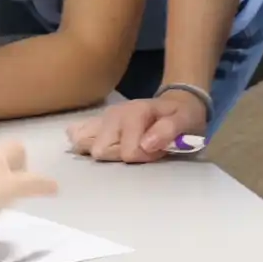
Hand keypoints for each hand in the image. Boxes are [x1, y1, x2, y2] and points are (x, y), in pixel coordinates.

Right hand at [66, 91, 208, 164]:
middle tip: (141, 150)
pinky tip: (100, 146)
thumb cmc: (181, 116)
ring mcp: (102, 119)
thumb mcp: (185, 120)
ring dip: (104, 152)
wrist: (175, 104)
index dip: (145, 157)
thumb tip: (146, 144)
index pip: (128, 152)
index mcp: (134, 113)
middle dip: (121, 157)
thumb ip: (168, 130)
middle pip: (101, 150)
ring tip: (123, 148)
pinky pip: (77, 134)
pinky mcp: (96, 124)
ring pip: (83, 143)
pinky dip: (83, 144)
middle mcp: (113, 115)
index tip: (157, 150)